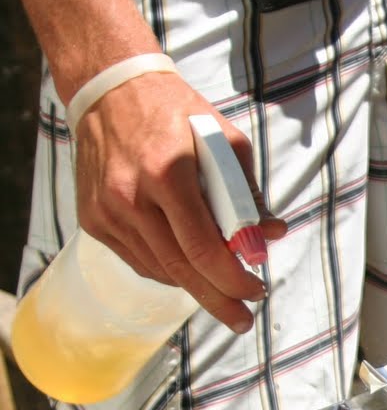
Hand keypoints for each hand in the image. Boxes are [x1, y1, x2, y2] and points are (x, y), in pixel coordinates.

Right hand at [70, 72, 286, 333]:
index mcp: (167, 173)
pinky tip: (188, 264)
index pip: (203, 248)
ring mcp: (106, 210)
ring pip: (160, 269)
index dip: (234, 280)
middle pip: (181, 270)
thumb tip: (270, 237)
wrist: (110, 89)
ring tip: (222, 286)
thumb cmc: (179, 114)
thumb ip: (248, 194)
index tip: (256, 292)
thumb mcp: (226, 142)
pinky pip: (139, 259)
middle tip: (243, 320)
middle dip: (219, 301)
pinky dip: (168, 268)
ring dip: (195, 285)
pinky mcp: (93, 218)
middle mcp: (130, 195)